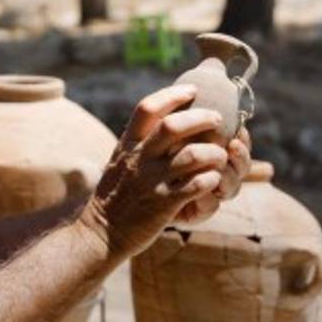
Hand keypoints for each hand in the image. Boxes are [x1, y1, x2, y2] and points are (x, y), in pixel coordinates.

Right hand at [77, 84, 243, 260]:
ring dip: (214, 153)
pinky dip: (211, 179)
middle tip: (217, 119)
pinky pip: (197, 185)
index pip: (147, 108)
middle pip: (174, 126)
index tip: (193, 89)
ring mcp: (152, 182)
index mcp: (128, 145)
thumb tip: (163, 118)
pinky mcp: (164, 205)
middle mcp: (139, 159)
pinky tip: (213, 179)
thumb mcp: (120, 160)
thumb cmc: (116, 194)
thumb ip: (138, 141)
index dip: (173, 94)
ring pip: (193, 156)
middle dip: (202, 118)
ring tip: (220, 156)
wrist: (101, 232)